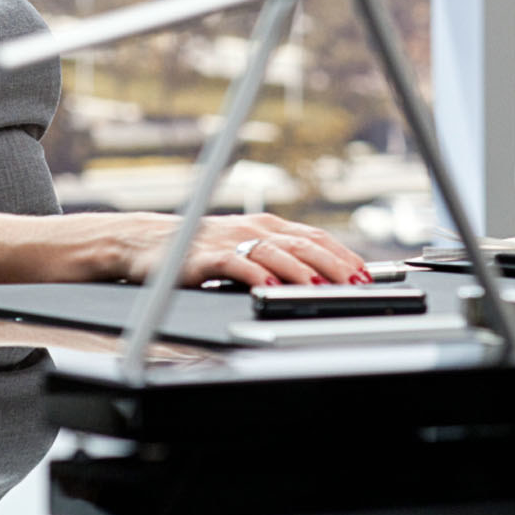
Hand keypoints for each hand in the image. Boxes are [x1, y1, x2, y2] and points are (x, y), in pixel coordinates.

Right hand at [122, 211, 372, 288]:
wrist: (148, 243)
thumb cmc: (201, 250)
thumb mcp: (245, 247)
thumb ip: (278, 258)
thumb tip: (320, 278)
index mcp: (267, 225)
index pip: (315, 237)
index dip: (343, 255)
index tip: (366, 274)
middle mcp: (253, 229)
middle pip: (302, 244)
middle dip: (333, 264)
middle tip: (356, 283)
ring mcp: (230, 241)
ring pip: (274, 253)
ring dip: (301, 271)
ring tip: (321, 287)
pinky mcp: (206, 258)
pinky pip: (236, 265)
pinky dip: (256, 276)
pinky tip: (269, 289)